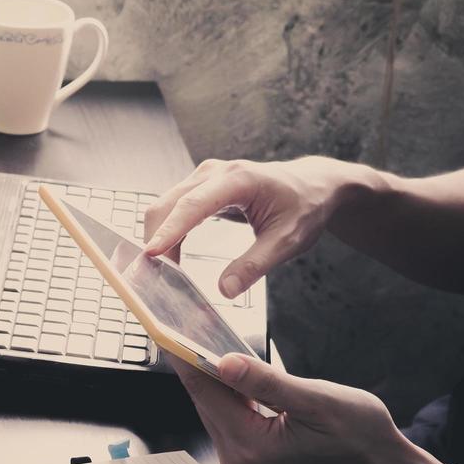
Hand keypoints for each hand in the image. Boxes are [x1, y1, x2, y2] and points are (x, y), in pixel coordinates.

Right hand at [143, 157, 356, 297]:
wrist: (312, 186)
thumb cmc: (304, 207)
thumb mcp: (287, 241)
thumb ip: (255, 265)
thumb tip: (226, 290)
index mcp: (239, 179)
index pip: (193, 205)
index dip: (169, 231)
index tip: (151, 254)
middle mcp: (216, 173)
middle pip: (169, 204)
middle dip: (157, 239)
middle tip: (152, 277)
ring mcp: (205, 177)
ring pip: (166, 206)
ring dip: (159, 238)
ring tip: (160, 271)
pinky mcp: (201, 188)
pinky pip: (174, 209)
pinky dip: (167, 233)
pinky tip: (169, 257)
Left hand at [169, 353, 444, 463]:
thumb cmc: (366, 440)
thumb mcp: (319, 401)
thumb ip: (268, 381)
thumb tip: (224, 362)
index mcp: (252, 447)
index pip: (205, 392)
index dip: (185, 355)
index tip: (168, 328)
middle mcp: (240, 461)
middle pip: (206, 401)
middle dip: (197, 362)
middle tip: (186, 323)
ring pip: (218, 410)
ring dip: (213, 378)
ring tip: (204, 339)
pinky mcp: (254, 462)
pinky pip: (232, 420)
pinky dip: (230, 395)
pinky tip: (230, 372)